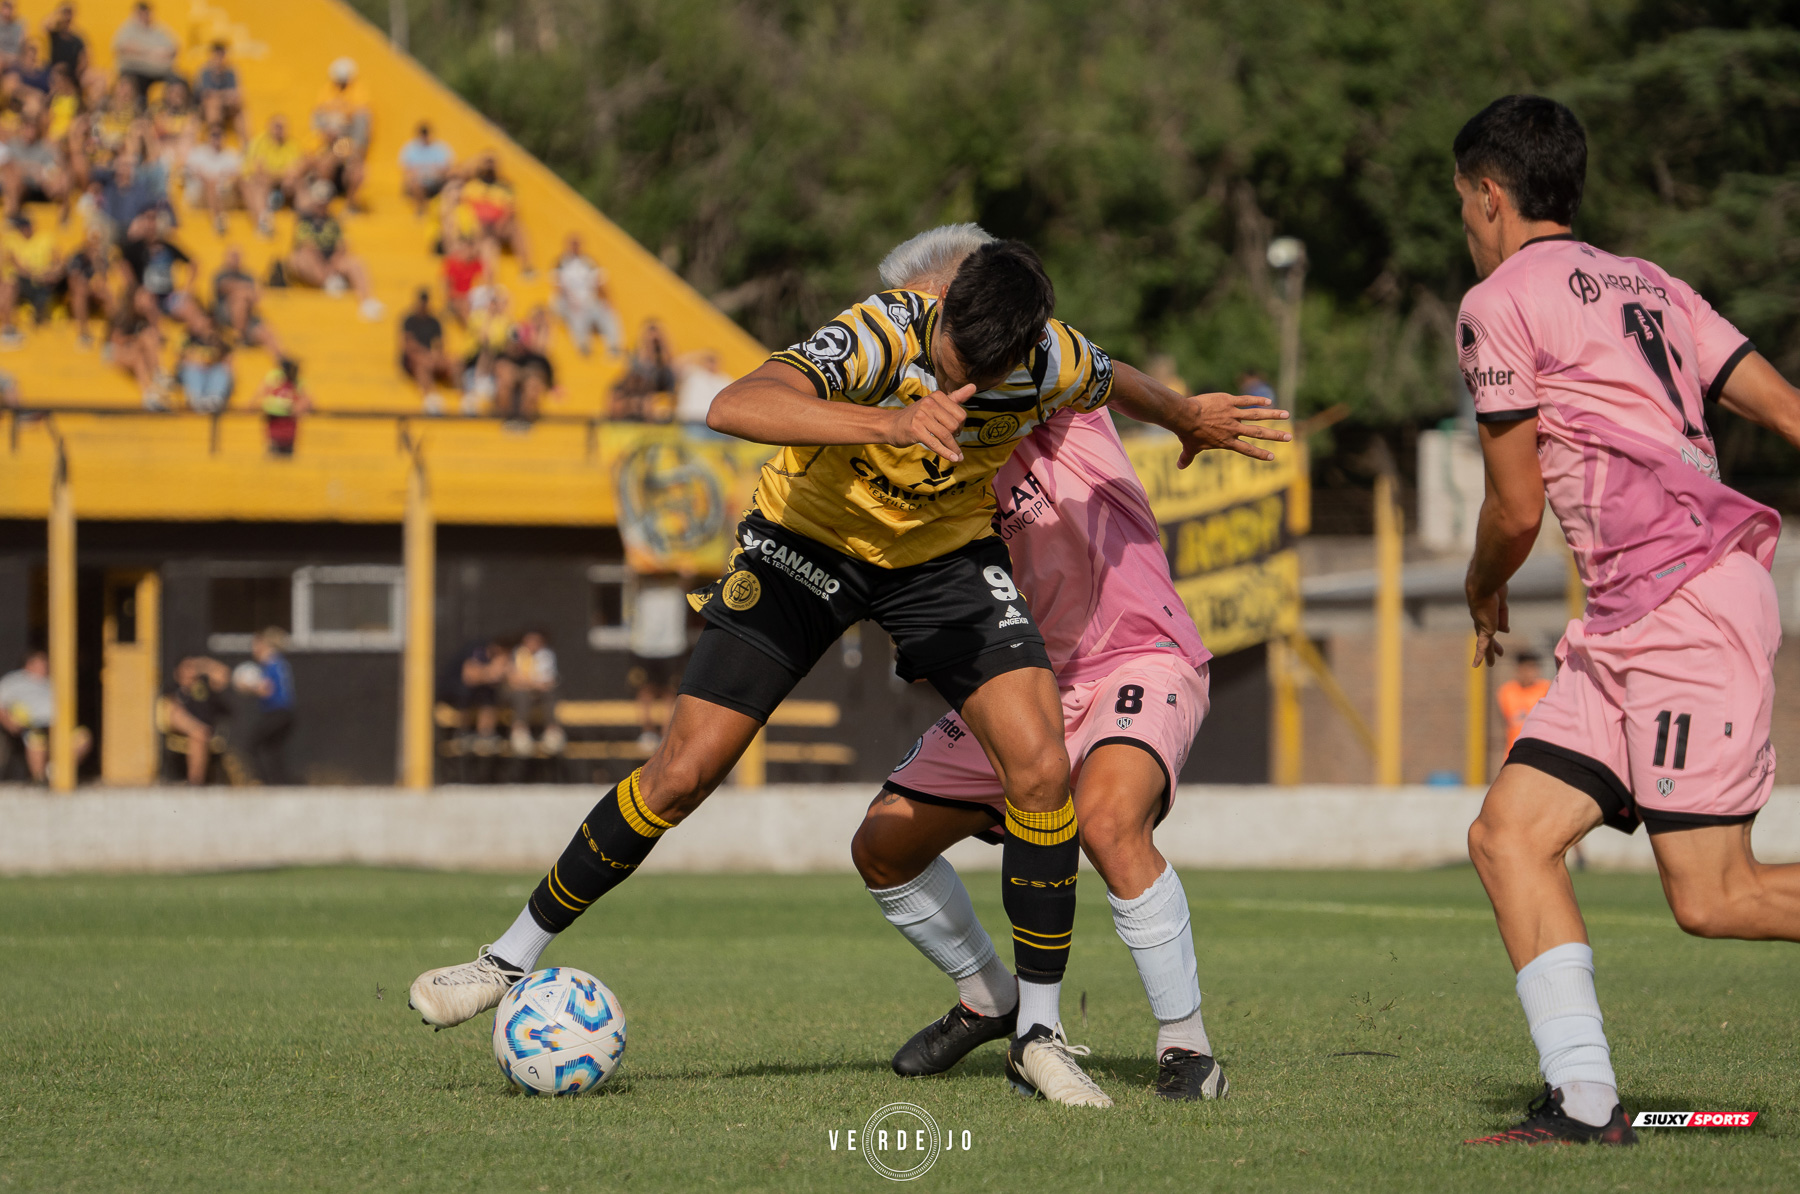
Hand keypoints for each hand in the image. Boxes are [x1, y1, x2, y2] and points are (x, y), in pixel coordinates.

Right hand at [886, 383, 974, 461]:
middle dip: (956, 435)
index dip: (961, 425)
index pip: (961, 414)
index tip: (955, 430)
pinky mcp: (915, 430)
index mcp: (937, 396)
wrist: (892, 425)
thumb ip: (956, 397)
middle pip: (955, 424)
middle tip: (950, 439)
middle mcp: (929, 403)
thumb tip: (974, 386)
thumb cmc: (917, 416)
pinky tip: (953, 458)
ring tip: (957, 455)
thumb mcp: (936, 404)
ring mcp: (921, 416)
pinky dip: (946, 453)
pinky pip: (935, 443)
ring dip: (953, 448)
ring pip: (946, 435)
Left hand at [1172, 392, 1292, 467]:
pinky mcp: (1229, 401)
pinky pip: (1246, 400)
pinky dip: (1258, 400)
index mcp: (1227, 441)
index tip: (1272, 457)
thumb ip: (1187, 458)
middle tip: (1290, 437)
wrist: (1186, 416)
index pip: (1247, 449)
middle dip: (1275, 436)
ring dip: (1273, 415)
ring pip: (1257, 415)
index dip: (1260, 454)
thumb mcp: (1189, 448)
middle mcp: (1233, 429)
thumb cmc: (1187, 433)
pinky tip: (1269, 401)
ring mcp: (1233, 415)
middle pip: (1259, 433)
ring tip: (1287, 415)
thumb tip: (1179, 466)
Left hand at [1468, 583, 1509, 666]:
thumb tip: (1505, 632)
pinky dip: (1479, 656)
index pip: (1490, 620)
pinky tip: (1476, 665)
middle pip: (1485, 633)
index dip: (1499, 625)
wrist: (1484, 585)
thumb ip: (1503, 616)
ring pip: (1484, 643)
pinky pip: (1482, 646)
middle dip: (1492, 643)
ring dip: (1488, 653)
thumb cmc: (1494, 586)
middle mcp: (1480, 617)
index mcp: (1485, 608)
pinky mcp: (1485, 630)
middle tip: (1499, 652)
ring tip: (1491, 664)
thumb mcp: (1502, 602)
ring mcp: (1481, 624)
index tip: (1506, 630)